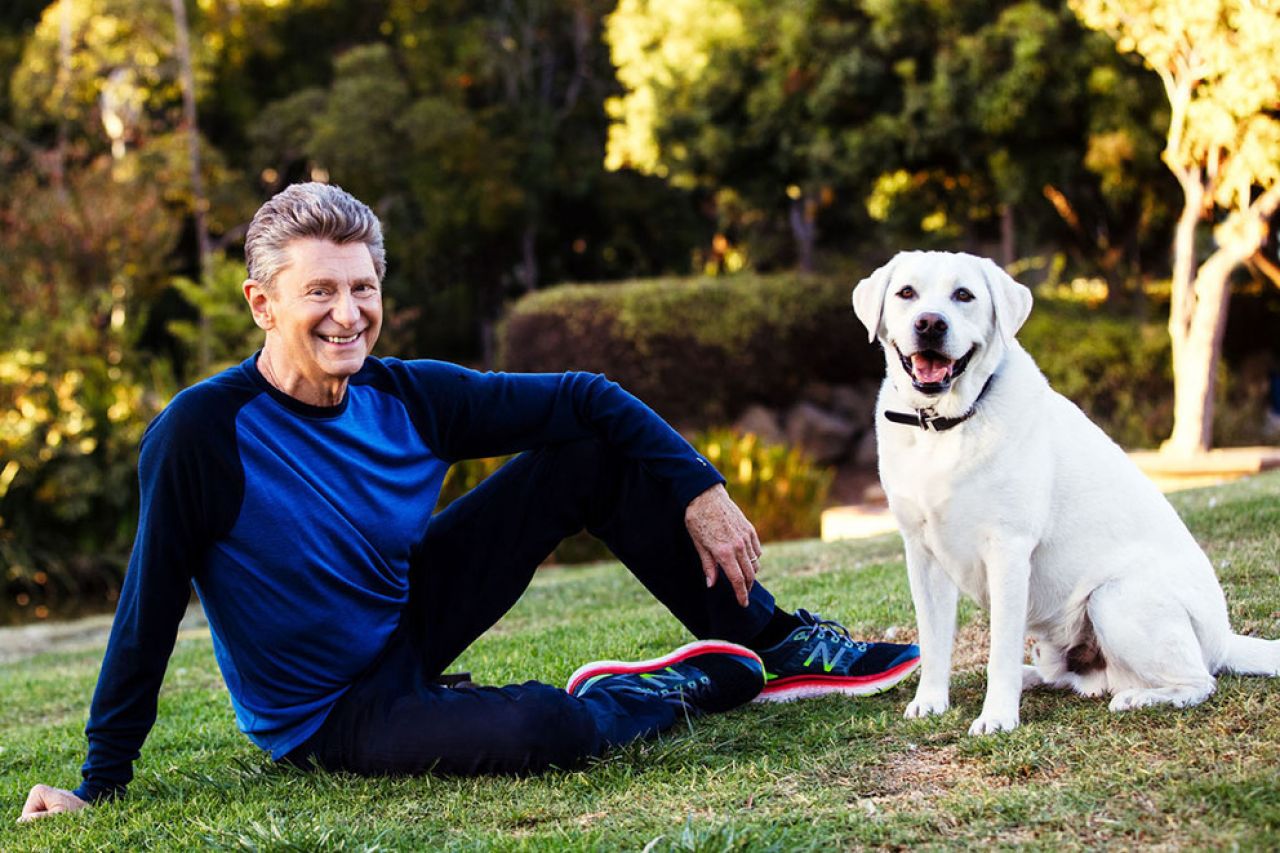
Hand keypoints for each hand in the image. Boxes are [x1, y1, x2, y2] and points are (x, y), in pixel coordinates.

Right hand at [18, 785, 87, 823]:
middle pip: (29, 816)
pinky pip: (42, 817)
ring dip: (47, 820)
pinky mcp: (47, 803)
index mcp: (38, 791)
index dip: (38, 820)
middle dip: (42, 820)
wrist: (89, 805)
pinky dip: (50, 819)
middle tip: (58, 816)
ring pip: (35, 818)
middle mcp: (38, 793)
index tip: (54, 814)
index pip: (26, 815)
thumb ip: (39, 818)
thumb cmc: (75, 809)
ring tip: (61, 815)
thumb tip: (21, 820)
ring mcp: (42, 798)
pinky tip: (60, 815)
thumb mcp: (58, 814)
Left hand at [684, 484, 762, 606]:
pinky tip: (746, 560)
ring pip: (755, 563)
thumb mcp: (698, 544)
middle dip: (748, 587)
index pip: (737, 580)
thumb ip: (708, 565)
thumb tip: (711, 584)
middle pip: (749, 574)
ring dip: (751, 573)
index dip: (741, 594)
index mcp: (723, 552)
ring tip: (744, 578)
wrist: (706, 495)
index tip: (743, 603)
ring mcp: (746, 537)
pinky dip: (754, 558)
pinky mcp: (750, 529)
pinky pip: (757, 550)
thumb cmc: (697, 519)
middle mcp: (738, 546)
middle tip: (743, 594)